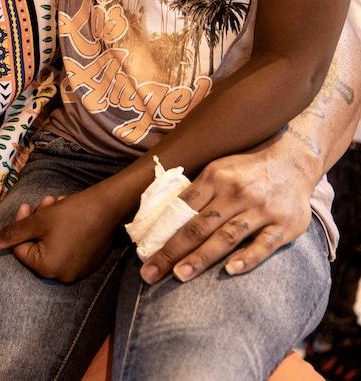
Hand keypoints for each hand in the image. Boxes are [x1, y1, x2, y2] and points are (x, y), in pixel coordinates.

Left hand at [0, 190, 121, 282]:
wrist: (109, 207)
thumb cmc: (71, 213)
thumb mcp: (37, 221)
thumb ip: (11, 234)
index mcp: (48, 269)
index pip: (20, 248)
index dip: (20, 225)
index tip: (26, 206)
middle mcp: (63, 276)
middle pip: (36, 247)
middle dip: (35, 222)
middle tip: (43, 202)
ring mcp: (78, 271)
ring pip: (50, 244)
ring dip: (48, 223)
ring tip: (56, 203)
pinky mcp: (88, 263)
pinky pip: (66, 248)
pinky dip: (62, 231)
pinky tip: (66, 213)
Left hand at [139, 138, 318, 283]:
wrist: (293, 162)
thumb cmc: (247, 170)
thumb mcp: (219, 169)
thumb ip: (197, 192)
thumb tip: (162, 218)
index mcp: (215, 178)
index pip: (181, 207)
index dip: (161, 231)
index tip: (144, 253)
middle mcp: (236, 193)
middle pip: (199, 226)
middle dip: (172, 251)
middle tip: (151, 274)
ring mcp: (261, 209)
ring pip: (226, 236)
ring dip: (201, 257)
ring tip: (180, 275)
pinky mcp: (284, 225)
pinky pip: (264, 244)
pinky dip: (247, 258)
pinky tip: (230, 271)